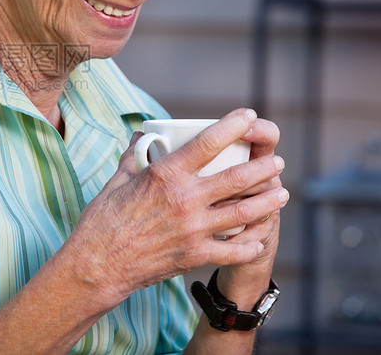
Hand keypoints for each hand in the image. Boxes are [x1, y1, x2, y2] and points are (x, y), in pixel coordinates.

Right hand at [64, 108, 286, 310]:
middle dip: (263, 168)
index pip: (207, 142)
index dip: (232, 125)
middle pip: (237, 178)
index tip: (248, 116)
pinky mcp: (195, 255)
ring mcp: (193, 229)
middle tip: (276, 163)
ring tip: (282, 194)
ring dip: (268, 202)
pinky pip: (233, 250)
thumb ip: (134, 156)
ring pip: (244, 213)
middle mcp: (184, 199)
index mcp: (165, 174)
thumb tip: (141, 136)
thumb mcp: (117, 180)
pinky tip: (259, 237)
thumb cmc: (103, 220)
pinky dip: (251, 243)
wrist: (98, 264)